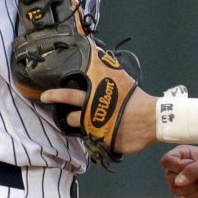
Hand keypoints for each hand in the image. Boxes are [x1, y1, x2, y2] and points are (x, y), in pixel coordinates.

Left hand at [41, 86, 157, 156]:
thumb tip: (99, 53)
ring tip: (104, 124)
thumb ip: (106, 75)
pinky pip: (101, 143)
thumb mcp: (121, 82)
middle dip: (74, 119)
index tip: (44, 97)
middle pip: (73, 120)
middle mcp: (94, 117)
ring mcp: (99, 132)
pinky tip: (116, 133)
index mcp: (95, 100)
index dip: (55, 96)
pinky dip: (106, 139)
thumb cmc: (138, 99)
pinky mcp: (107, 145)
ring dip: (91, 129)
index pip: (69, 96)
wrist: (154, 119)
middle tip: (81, 117)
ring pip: (86, 133)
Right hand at [161, 146, 197, 197]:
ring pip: (173, 190)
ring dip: (190, 189)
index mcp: (181, 154)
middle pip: (168, 178)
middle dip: (186, 180)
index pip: (166, 161)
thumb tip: (178, 182)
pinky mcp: (187, 193)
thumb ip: (193, 170)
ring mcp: (182, 181)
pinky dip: (192, 197)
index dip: (177, 166)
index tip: (192, 165)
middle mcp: (179, 167)